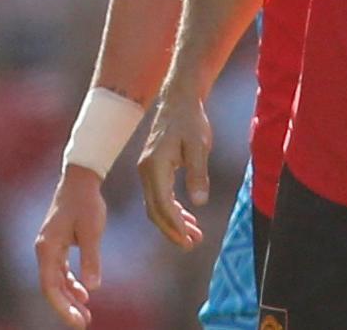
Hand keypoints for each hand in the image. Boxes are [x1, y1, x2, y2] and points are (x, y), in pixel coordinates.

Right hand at [34, 164, 106, 327]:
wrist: (80, 179)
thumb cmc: (85, 203)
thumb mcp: (91, 230)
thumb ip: (91, 259)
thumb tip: (92, 288)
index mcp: (47, 248)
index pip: (50, 286)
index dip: (63, 307)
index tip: (78, 321)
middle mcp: (44, 249)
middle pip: (51, 287)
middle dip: (66, 307)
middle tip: (84, 323)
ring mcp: (49, 247)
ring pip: (56, 280)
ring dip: (70, 298)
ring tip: (86, 314)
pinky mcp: (57, 244)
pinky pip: (61, 271)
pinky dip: (71, 284)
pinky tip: (84, 294)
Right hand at [137, 92, 210, 249]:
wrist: (179, 100)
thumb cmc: (190, 121)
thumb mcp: (198, 146)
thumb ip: (198, 173)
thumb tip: (199, 202)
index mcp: (155, 166)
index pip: (163, 204)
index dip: (176, 225)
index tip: (189, 240)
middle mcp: (146, 170)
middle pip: (155, 210)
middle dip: (172, 230)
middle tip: (191, 245)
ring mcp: (147, 170)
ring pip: (156, 205)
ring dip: (173, 223)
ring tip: (193, 236)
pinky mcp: (153, 169)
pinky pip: (159, 196)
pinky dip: (172, 210)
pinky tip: (187, 217)